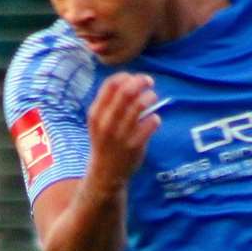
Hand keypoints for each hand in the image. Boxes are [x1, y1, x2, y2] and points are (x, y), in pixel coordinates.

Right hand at [86, 73, 162, 193]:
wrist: (105, 173)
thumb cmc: (105, 142)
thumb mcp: (99, 121)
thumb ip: (110, 103)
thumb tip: (132, 80)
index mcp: (96, 113)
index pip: (111, 84)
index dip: (127, 76)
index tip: (135, 78)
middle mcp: (106, 122)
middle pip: (126, 92)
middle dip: (141, 82)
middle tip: (150, 82)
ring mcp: (120, 135)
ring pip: (139, 106)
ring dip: (150, 97)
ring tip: (153, 98)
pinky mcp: (134, 146)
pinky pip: (150, 124)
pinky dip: (155, 118)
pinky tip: (155, 120)